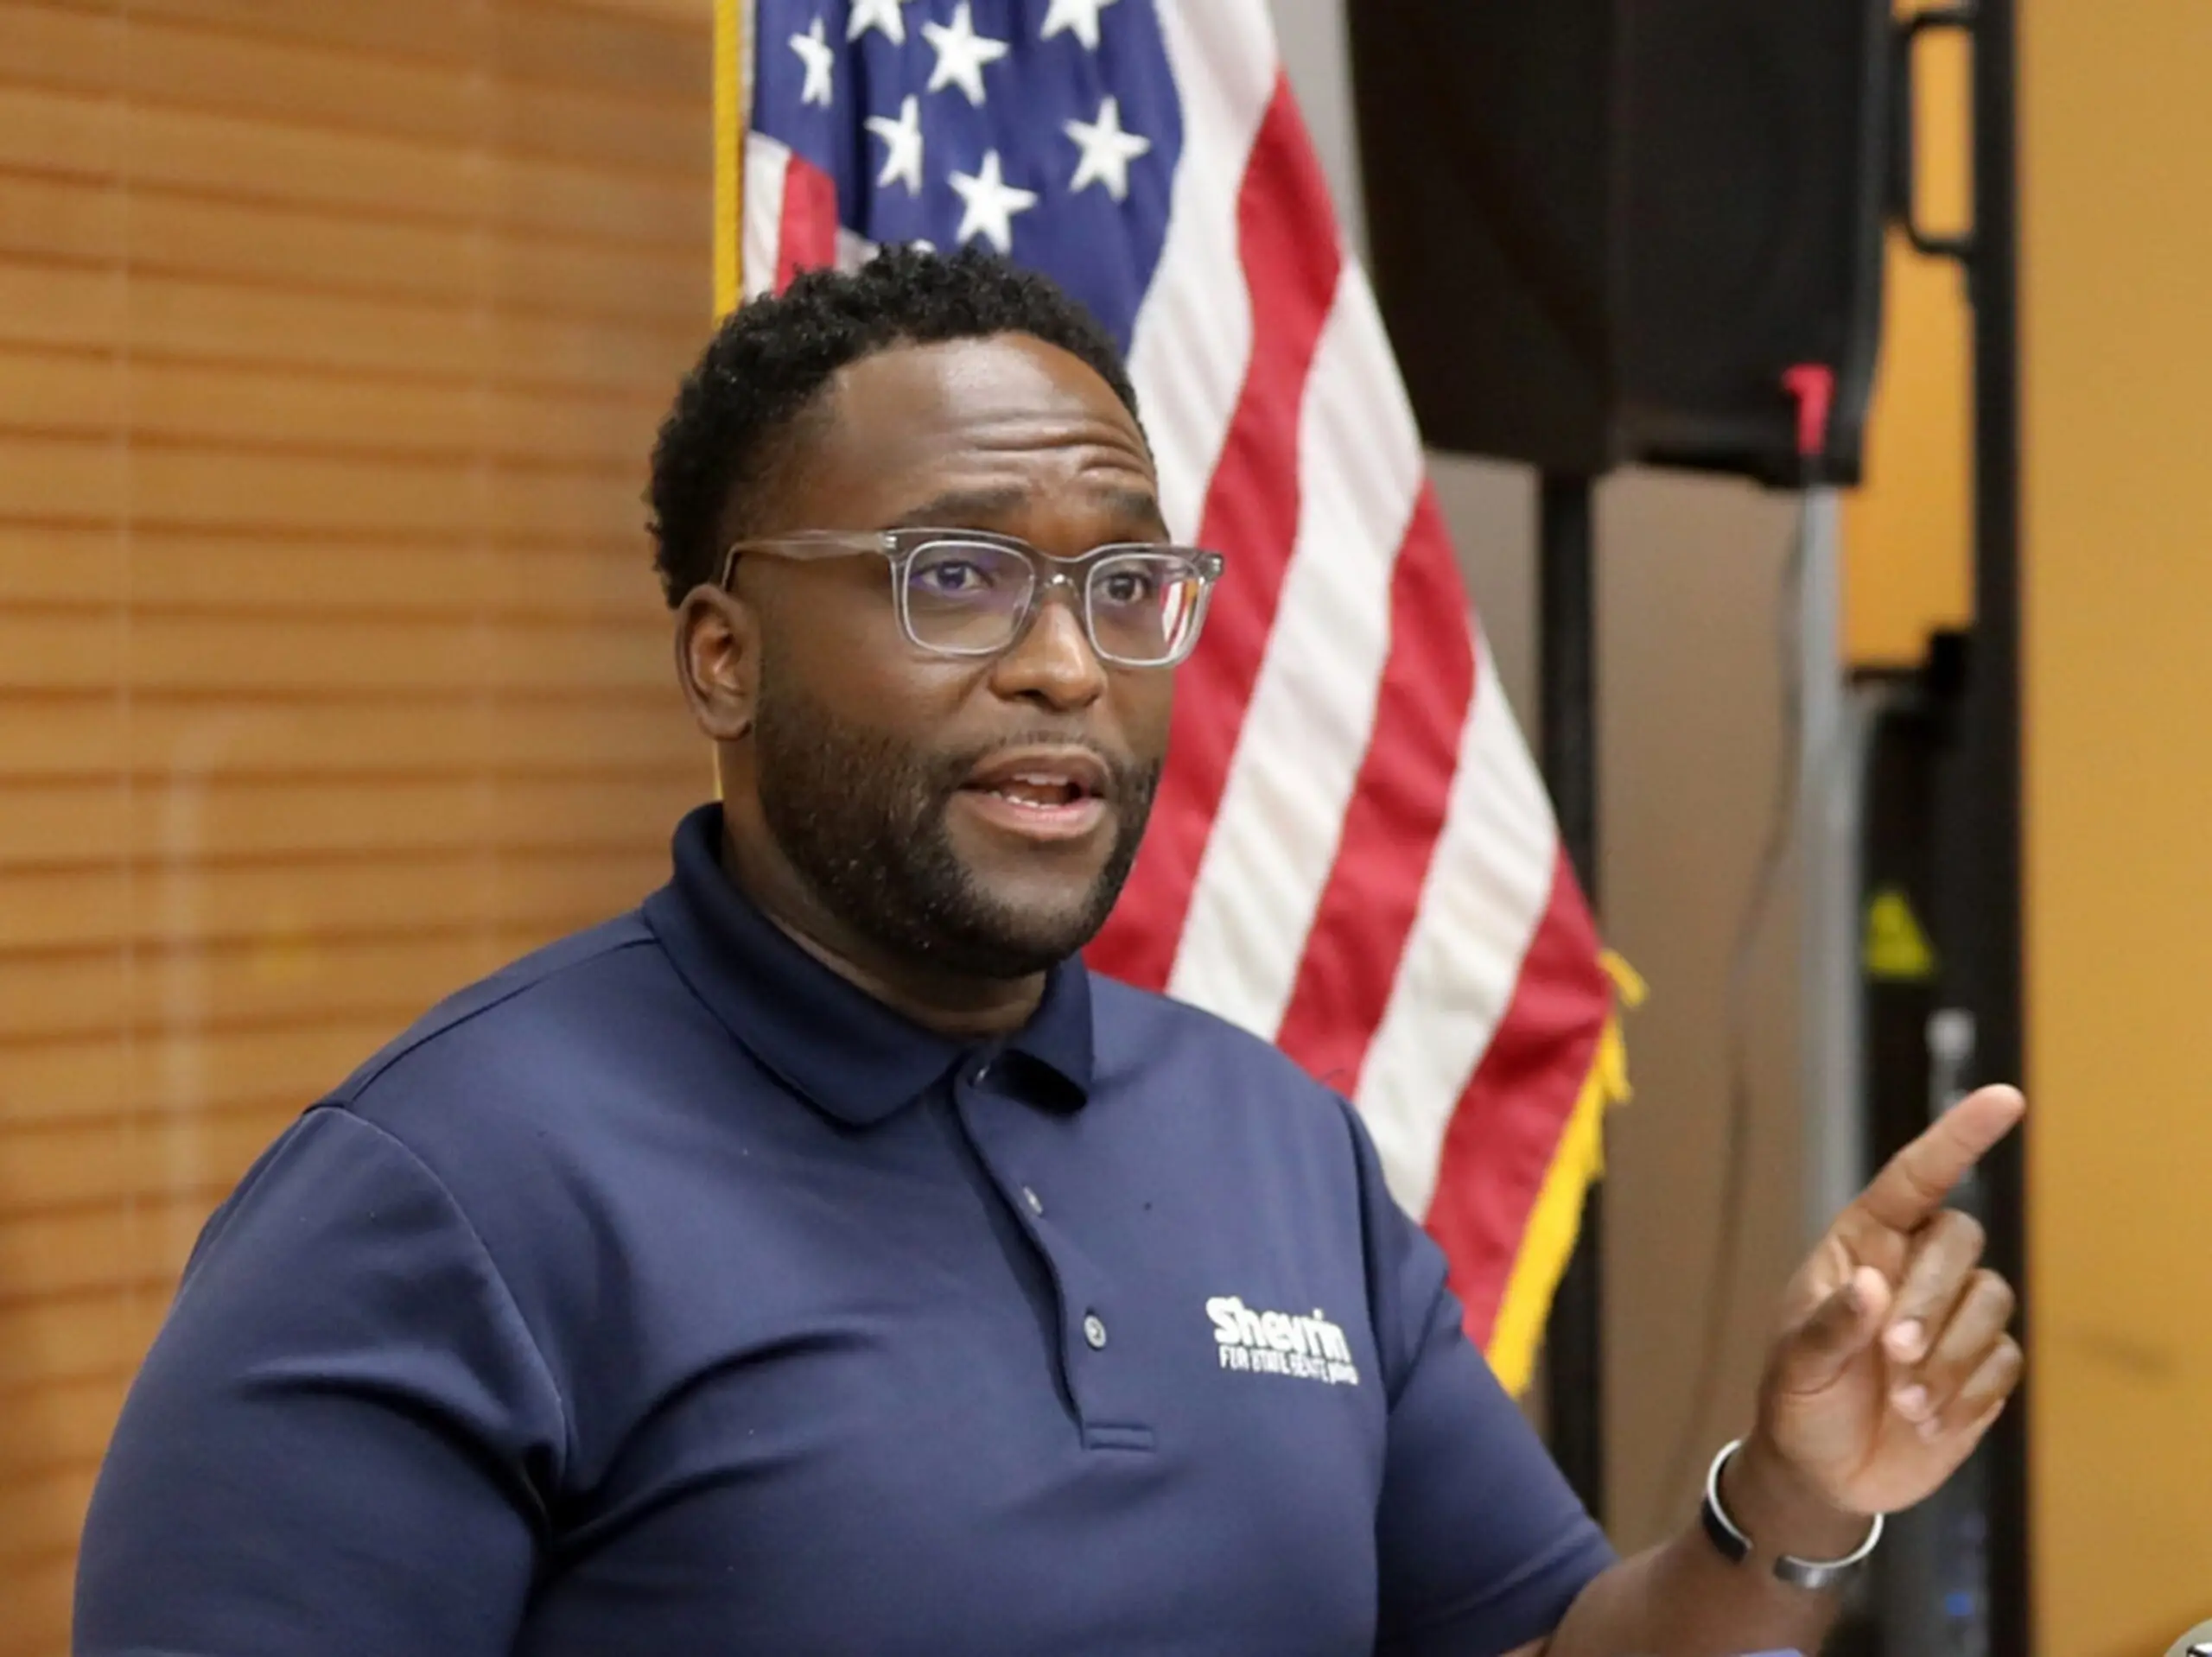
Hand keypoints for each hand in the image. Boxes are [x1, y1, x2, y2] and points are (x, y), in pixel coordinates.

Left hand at [1750, 1084, 2025, 1521]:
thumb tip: (1872, 1285)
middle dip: (1932, 1299)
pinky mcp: (1983, 1367)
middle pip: (1961, 1241)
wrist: (1823, 1473)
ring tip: (1904, 1403)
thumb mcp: (1795, 1366)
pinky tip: (1929, 1419)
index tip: (2004, 1099)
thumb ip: (1829, 1326)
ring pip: (1992, 1300)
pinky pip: (2005, 1359)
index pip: (1915, 1177)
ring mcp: (1951, 1317)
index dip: (1958, 1136)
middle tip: (1892, 1356)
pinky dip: (1970, 1390)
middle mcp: (1913, 1269)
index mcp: (1862, 1245)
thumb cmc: (1797, 1401)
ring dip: (1951, 1356)